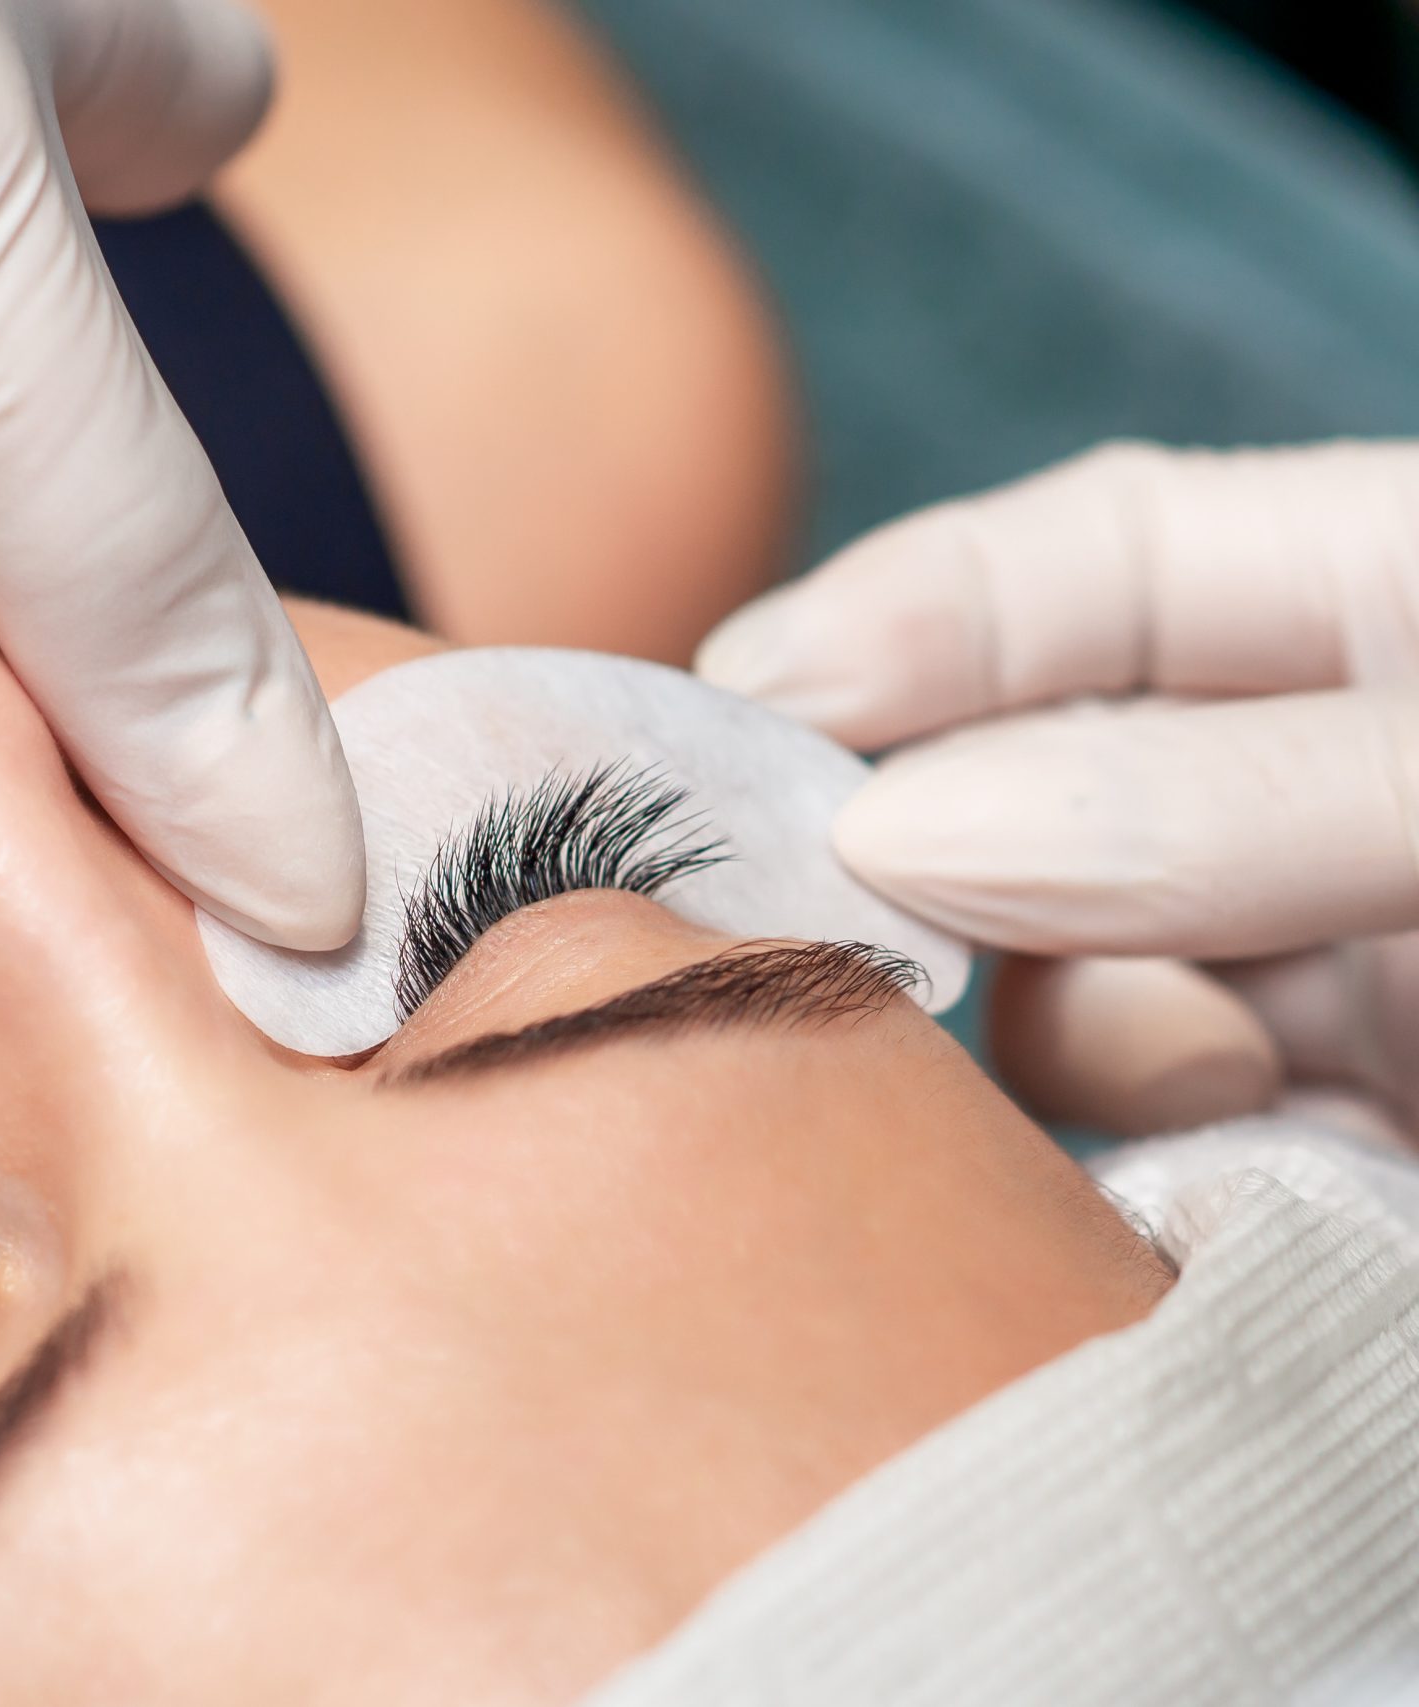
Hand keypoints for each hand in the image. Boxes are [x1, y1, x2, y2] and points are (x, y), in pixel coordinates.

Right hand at [695, 441, 1418, 1134]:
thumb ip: (1217, 800)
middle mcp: (1317, 783)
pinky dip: (1163, 1171)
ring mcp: (1323, 975)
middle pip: (1035, 780)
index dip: (916, 609)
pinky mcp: (1317, 1151)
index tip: (748, 697)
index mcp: (1392, 607)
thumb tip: (892, 834)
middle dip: (932, 845)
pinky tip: (1243, 1182)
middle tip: (807, 906)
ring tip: (1224, 1089)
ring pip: (1070, 984)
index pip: (1105, 563)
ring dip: (1096, 1035)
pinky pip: (1154, 1154)